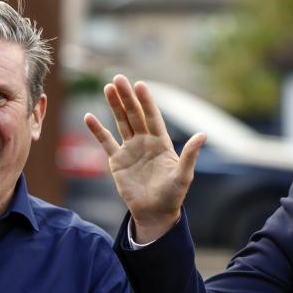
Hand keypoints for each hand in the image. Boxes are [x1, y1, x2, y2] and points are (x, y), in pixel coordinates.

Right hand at [84, 74, 206, 241]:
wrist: (155, 213)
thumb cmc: (172, 196)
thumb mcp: (183, 176)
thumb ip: (190, 155)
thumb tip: (203, 135)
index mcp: (161, 143)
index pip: (152, 117)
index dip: (146, 101)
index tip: (140, 85)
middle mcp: (145, 142)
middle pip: (134, 115)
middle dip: (127, 98)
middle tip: (118, 78)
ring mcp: (130, 150)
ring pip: (121, 123)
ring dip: (114, 106)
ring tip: (108, 88)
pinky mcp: (117, 161)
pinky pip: (106, 142)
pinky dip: (97, 130)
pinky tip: (88, 117)